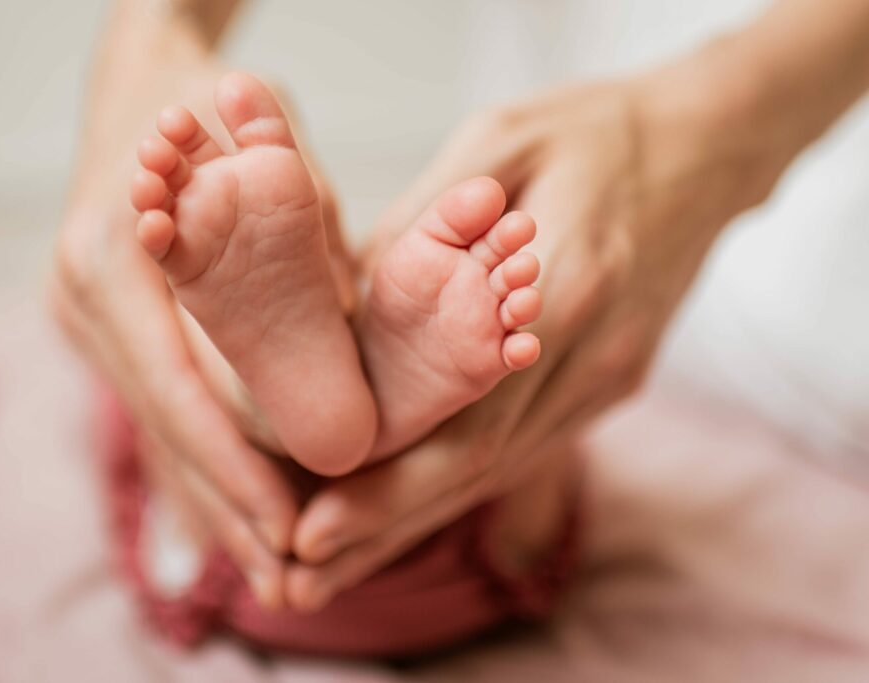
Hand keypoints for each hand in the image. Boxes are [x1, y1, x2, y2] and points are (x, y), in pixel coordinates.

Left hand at [285, 57, 797, 609]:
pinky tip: (405, 509)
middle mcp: (590, 352)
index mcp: (568, 282)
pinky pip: (522, 448)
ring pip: (498, 470)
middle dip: (385, 525)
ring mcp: (605, 379)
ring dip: (414, 520)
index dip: (389, 479)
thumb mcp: (496, 146)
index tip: (313, 522)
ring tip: (333, 560)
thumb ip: (423, 231)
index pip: (465, 411)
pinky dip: (456, 484)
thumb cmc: (592, 131)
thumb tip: (347, 312)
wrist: (705, 145)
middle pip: (478, 463)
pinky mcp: (607, 384)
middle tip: (300, 574)